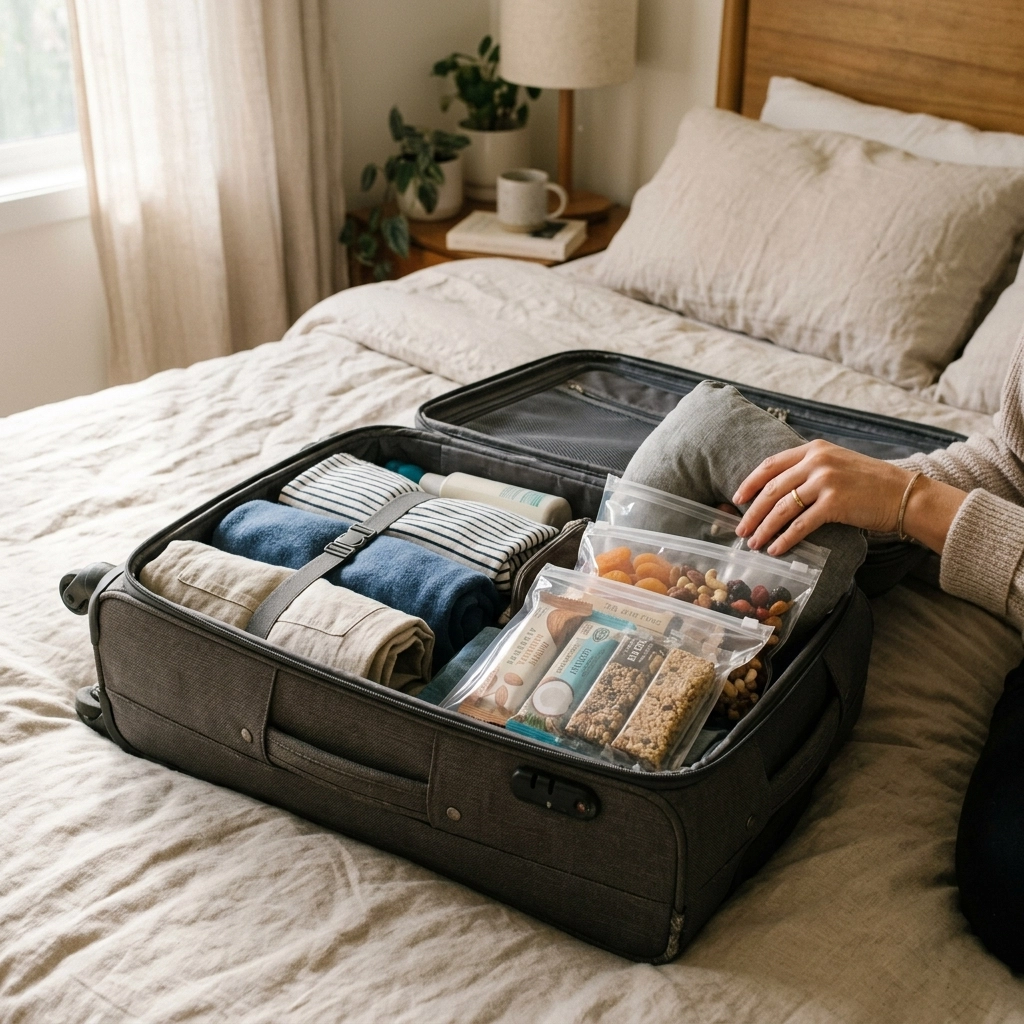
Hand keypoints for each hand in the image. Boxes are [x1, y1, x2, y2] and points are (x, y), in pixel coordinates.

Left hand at [732, 439, 966, 556]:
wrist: (905, 494)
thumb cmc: (870, 483)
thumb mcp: (837, 464)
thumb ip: (809, 470)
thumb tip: (777, 491)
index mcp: (813, 449)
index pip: (770, 465)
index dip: (750, 483)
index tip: (737, 498)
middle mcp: (817, 461)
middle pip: (772, 489)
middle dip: (752, 512)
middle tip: (740, 529)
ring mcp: (826, 481)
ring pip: (781, 508)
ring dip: (764, 528)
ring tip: (754, 543)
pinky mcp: (835, 503)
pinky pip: (800, 524)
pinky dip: (785, 538)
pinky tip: (776, 549)